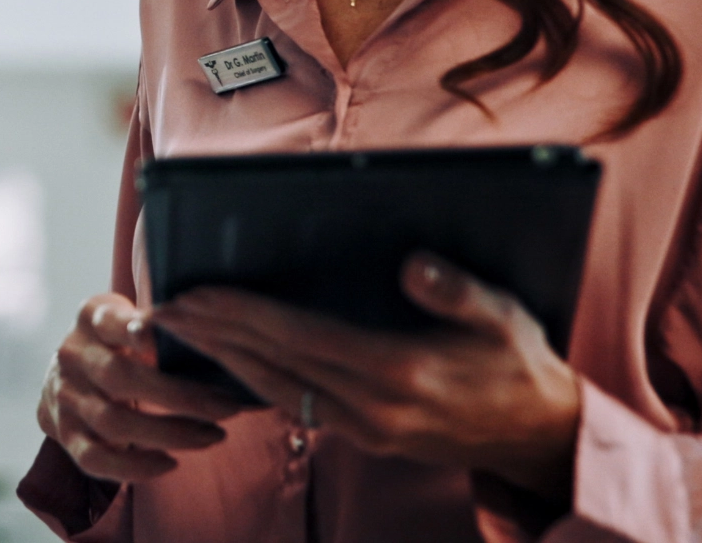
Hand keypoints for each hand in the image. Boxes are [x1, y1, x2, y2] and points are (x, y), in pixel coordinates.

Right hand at [40, 292, 259, 481]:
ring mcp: (64, 397)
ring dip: (169, 433)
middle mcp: (72, 355)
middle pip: (119, 377)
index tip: (184, 337)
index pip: (112, 322)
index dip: (142, 331)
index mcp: (91, 317)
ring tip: (213, 436)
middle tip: (228, 408)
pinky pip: (93, 459)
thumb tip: (211, 338)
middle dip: (180, 396)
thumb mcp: (129, 317)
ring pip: (112, 422)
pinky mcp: (64, 433)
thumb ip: (156, 324)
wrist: (67, 373)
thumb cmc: (118, 341)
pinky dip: (134, 466)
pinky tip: (171, 464)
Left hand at [148, 253, 582, 497]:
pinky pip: (294, 408)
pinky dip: (255, 384)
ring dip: (224, 361)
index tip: (197, 292)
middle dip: (213, 335)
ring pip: (274, 392)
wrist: (538, 436)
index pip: (298, 337)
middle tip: (162, 308)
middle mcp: (371, 406)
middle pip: (271, 365)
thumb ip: (456, 291)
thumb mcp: (503, 318)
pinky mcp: (362, 438)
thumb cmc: (519, 365)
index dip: (242, 314)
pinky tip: (229, 365)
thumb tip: (413, 264)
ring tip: (182, 332)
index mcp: (397, 370)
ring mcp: (364, 429)